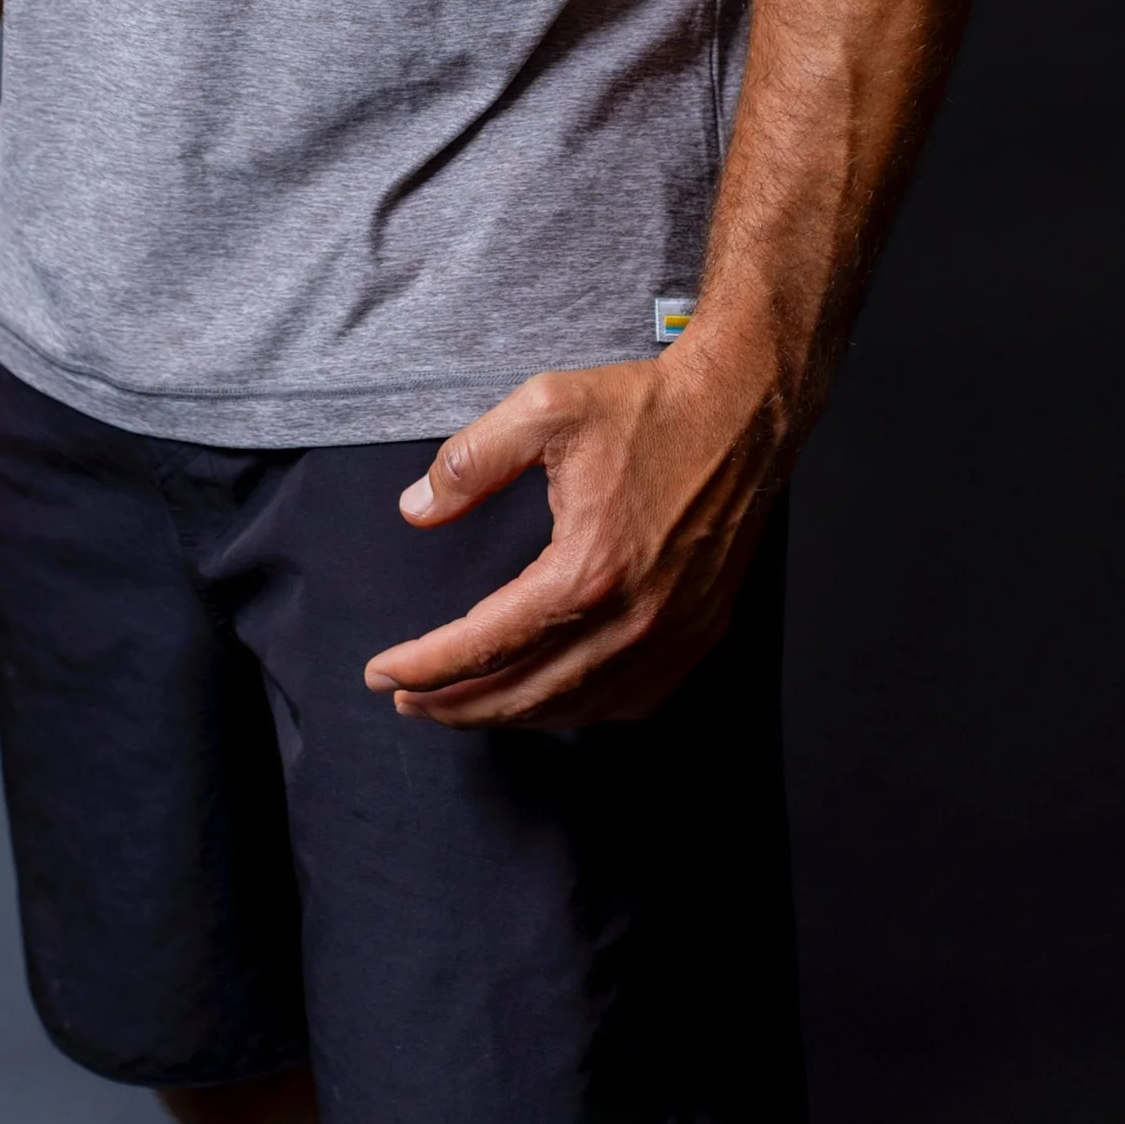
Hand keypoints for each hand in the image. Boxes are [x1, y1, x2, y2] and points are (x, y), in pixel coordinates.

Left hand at [361, 342, 787, 729]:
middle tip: (406, 701)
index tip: (382, 673)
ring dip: (510, 715)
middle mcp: (632, 619)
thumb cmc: (649, 408)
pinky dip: (577, 711)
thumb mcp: (544, 409)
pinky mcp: (699, 635)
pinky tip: (548, 699)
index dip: (425, 665)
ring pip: (575, 708)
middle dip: (455, 706)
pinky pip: (629, 701)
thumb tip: (414, 510)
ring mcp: (672, 636)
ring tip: (461, 703)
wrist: (743, 412)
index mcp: (587, 569)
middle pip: (525, 694)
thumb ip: (470, 460)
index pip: (486, 643)